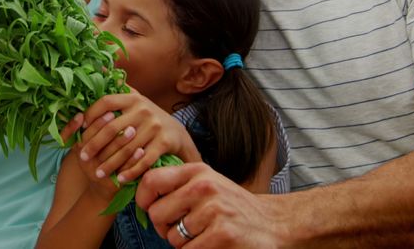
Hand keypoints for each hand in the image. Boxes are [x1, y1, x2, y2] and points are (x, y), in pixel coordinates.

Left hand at [78, 92, 197, 183]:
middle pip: (112, 128)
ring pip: (126, 148)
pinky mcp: (164, 142)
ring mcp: (154, 126)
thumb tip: (98, 66)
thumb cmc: (146, 118)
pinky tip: (120, 179)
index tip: (79, 128)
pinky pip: (144, 160)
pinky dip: (131, 171)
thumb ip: (117, 88)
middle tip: (83, 157)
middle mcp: (143, 109)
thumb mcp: (134, 100)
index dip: (90, 114)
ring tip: (98, 174)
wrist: (177, 133)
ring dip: (110, 163)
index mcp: (132, 98)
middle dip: (95, 145)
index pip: (106, 102)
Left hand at [137, 163, 284, 247]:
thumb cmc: (233, 206)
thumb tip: (140, 196)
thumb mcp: (208, 184)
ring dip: (184, 243)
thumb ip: (178, 185)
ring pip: (172, 237)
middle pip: (156, 214)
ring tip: (204, 235)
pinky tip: (212, 244)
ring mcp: (214, 210)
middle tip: (181, 229)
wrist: (273, 223)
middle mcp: (204, 187)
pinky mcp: (222, 234)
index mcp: (197, 172)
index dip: (143, 199)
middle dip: (164, 228)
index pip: (151, 181)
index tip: (149, 209)